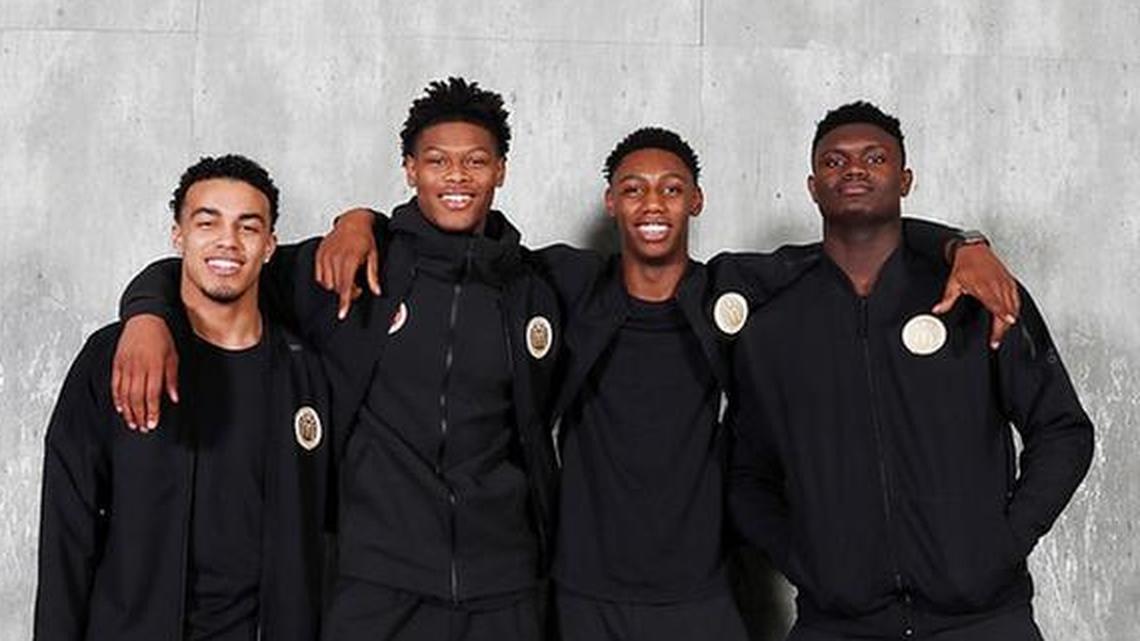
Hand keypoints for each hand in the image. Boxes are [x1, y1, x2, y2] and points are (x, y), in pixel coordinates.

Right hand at [111, 314, 177, 430]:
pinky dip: (117, 398)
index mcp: (154, 367)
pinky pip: (115, 385)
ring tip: (132, 423)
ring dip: (128, 411)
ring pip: (124, 394)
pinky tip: (120, 408)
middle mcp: (138, 368)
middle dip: (139, 415)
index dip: (151, 411)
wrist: (144, 319)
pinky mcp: (117, 363)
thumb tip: (174, 398)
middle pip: (137, 398)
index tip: (152, 424)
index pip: (151, 395)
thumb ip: (172, 379)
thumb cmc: (161, 338)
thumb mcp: (173, 357)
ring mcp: (126, 366)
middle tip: (142, 428)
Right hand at [315, 208, 380, 319]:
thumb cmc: (364, 237)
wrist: (353, 221)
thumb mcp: (373, 256)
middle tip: (358, 287)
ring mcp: (325, 256)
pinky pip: (319, 277)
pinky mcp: (319, 255)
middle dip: (347, 292)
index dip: (345, 301)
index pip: (346, 286)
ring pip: (327, 284)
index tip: (342, 314)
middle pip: (337, 287)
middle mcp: (335, 258)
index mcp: (350, 259)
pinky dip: (327, 280)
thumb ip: (373, 276)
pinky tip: (337, 274)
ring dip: (337, 286)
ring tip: (348, 277)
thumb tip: (377, 291)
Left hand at [932, 244, 1020, 348]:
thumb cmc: (964, 264)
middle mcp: (996, 285)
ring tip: (1002, 334)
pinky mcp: (1010, 282)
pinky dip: (1016, 309)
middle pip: (1006, 309)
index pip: (995, 302)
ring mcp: (1005, 283)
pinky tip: (1012, 317)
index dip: (1003, 313)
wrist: (974, 249)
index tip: (1009, 321)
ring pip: (1014, 305)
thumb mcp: (953, 282)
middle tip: (997, 341)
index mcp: (983, 286)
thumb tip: (938, 310)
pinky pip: (1017, 298)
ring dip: (1010, 320)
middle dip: (1003, 327)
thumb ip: (947, 299)